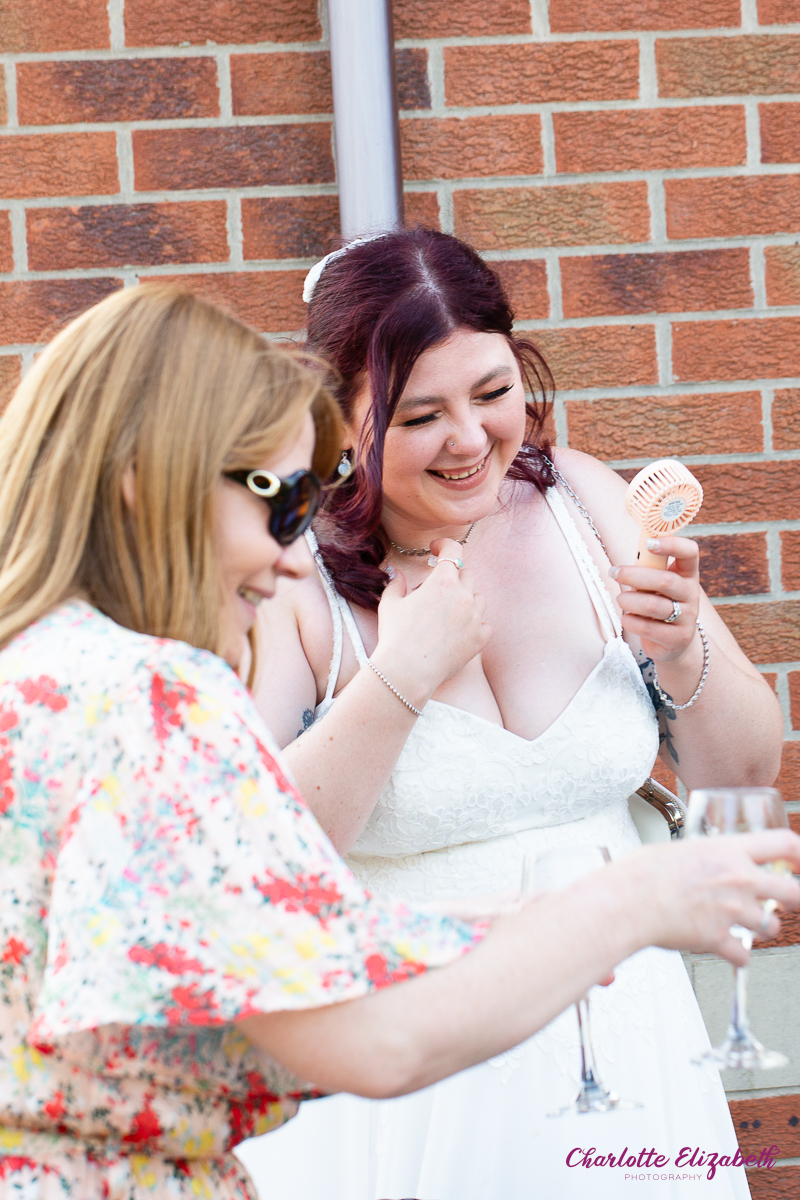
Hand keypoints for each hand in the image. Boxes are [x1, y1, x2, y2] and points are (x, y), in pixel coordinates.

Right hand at [373, 538, 490, 705]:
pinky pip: (484, 624)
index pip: (453, 550)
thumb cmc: (396, 636)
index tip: (436, 549)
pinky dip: (474, 624)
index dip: (444, 545)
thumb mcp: (390, 604)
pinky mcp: (480, 638)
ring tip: (447, 613)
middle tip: (435, 591)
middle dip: (452, 577)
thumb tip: (396, 573)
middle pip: (466, 574)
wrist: (408, 671)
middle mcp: (464, 596)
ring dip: (465, 600)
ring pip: (478, 598)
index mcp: (443, 582)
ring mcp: (475, 617)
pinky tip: (459, 631)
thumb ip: (396, 583)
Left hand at [610, 535, 699, 664]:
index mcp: (687, 574)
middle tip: (614, 572)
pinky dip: (630, 621)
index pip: (690, 552)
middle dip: (634, 575)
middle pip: (665, 580)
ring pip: (652, 605)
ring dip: (629, 600)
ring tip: (621, 599)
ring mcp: (688, 617)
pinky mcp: (678, 638)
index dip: (672, 544)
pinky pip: (647, 628)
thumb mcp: (655, 584)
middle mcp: (691, 594)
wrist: (672, 642)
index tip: (649, 542)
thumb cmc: (657, 603)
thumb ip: (646, 570)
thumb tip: (622, 563)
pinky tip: (628, 618)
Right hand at [610, 832, 799, 966]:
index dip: (798, 853)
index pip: (782, 844)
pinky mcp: (719, 938)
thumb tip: (704, 862)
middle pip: (791, 890)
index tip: (799, 861)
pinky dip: (737, 954)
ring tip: (748, 925)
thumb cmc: (643, 873)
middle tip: (792, 901)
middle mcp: (737, 879)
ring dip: (763, 927)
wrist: (628, 900)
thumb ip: (703, 857)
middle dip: (796, 899)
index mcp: (727, 851)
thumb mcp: (679, 849)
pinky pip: (742, 953)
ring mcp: (731, 910)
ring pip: (770, 925)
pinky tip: (727, 949)